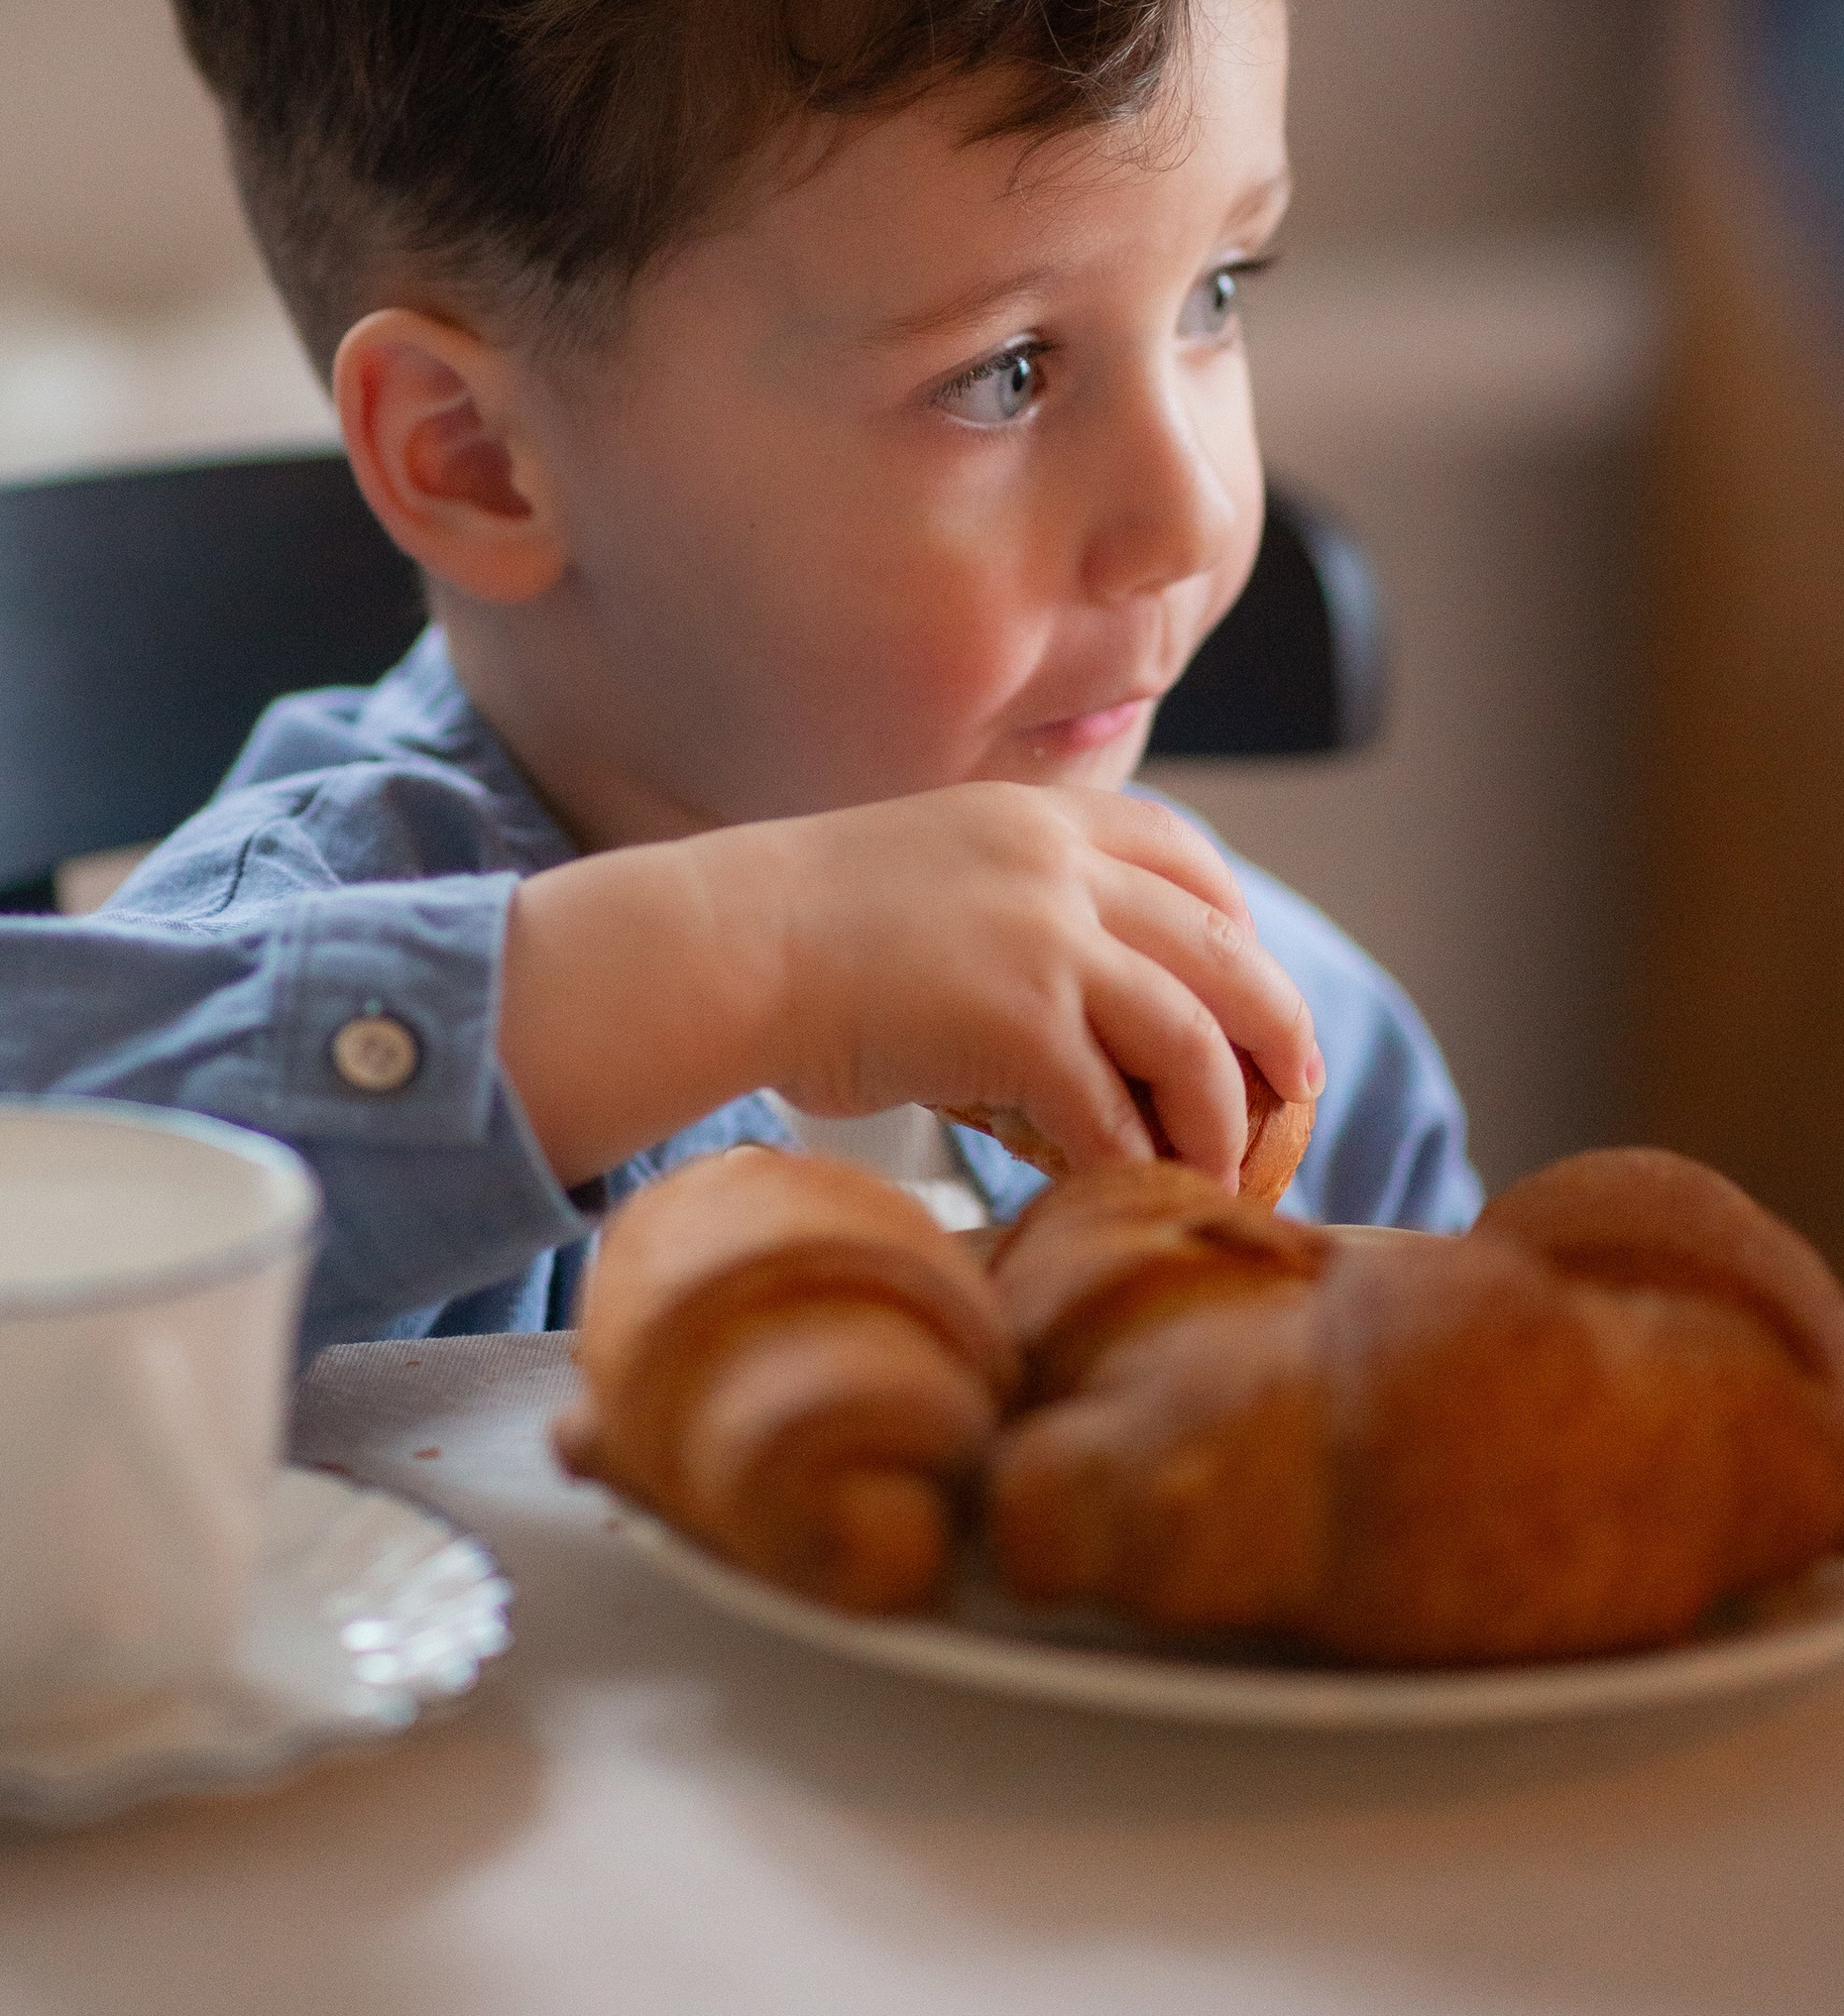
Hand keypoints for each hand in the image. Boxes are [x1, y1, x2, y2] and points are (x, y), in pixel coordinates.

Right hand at [502, 784, 1321, 1193]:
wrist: (722, 946)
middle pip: (1224, 947)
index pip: (1186, 856)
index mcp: (1039, 820)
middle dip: (1274, 1028)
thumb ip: (1009, 908)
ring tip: (1219, 1171)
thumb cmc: (798, 931)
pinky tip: (1129, 1195)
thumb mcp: (926, 872)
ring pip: (1193, 1036)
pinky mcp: (1019, 1021)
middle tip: (1294, 1093)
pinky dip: (1135, 1162)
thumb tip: (1078, 1013)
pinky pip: (1114, 1110)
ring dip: (1218, 1118)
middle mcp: (1059, 866)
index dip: (1237, 928)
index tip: (1251, 988)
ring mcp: (1046, 940)